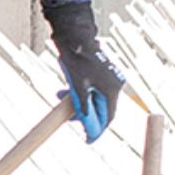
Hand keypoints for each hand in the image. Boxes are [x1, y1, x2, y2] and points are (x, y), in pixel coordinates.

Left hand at [46, 3, 124, 143]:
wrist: (74, 35)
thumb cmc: (77, 58)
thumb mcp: (78, 85)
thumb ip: (82, 104)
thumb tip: (84, 119)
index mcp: (112, 88)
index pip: (108, 116)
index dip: (98, 129)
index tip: (89, 140)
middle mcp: (113, 84)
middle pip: (100, 107)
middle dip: (84, 114)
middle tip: (70, 120)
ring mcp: (106, 78)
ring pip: (92, 97)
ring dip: (78, 102)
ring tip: (61, 97)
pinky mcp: (98, 73)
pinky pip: (89, 88)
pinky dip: (78, 92)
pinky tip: (64, 90)